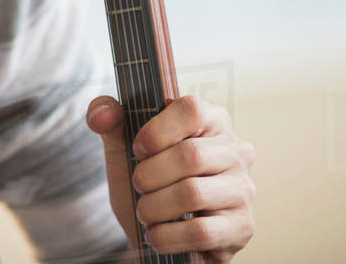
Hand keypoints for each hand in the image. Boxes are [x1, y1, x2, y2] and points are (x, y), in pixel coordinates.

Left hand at [86, 94, 255, 261]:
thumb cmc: (148, 179)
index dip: (156, 131)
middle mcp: (236, 151)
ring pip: (193, 194)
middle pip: (190, 155)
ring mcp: (243, 190)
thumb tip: (102, 114)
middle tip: (138, 185)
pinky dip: (167, 236)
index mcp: (211, 120)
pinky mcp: (241, 227)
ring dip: (153, 207)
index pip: (192, 110)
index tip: (137, 150)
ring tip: (145, 211)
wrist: (156, 229)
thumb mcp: (123, 145)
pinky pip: (201, 232)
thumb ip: (108, 119)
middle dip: (149, 175)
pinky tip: (156, 234)